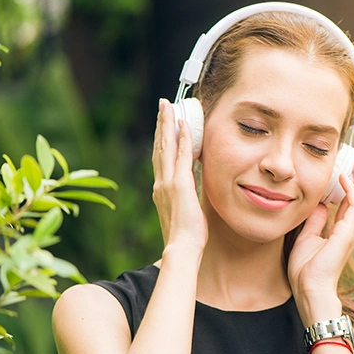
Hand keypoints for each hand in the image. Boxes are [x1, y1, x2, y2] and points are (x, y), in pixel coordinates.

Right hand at [152, 99, 207, 251]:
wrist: (182, 247)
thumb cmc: (187, 235)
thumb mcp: (186, 210)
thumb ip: (187, 196)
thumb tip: (193, 187)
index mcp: (162, 189)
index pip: (161, 157)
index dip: (162, 139)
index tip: (164, 124)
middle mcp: (161, 182)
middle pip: (160, 146)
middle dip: (162, 124)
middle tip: (163, 105)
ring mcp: (168, 182)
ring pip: (166, 146)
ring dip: (168, 125)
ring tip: (169, 107)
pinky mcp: (180, 184)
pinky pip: (182, 156)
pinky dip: (183, 139)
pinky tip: (185, 125)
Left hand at [287, 152, 353, 325]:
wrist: (310, 289)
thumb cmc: (306, 270)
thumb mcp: (306, 237)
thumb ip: (315, 221)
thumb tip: (319, 204)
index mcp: (341, 231)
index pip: (351, 202)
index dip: (352, 184)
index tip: (351, 167)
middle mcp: (350, 230)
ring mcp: (351, 231)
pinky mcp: (348, 233)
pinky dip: (351, 190)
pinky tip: (344, 177)